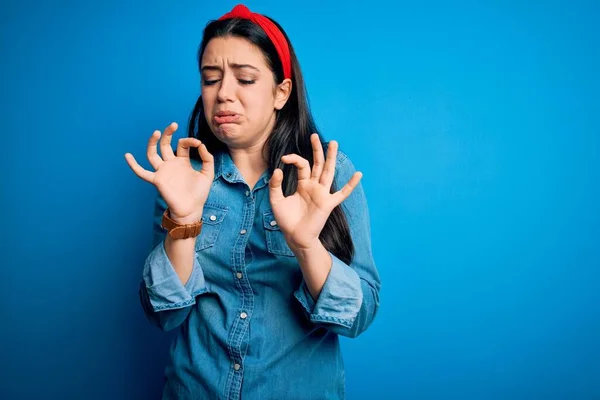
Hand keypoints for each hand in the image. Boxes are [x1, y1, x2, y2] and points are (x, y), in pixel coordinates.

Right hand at [124, 122, 214, 222]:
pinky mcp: (157, 180)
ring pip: (152, 154)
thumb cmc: (199, 193)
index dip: (190, 141)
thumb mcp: (208, 173)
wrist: (192, 209)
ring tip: (157, 132)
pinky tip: (127, 156)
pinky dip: (133, 165)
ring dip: (153, 143)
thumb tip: (200, 144)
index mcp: (183, 161)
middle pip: (165, 145)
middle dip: (168, 134)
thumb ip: (207, 158)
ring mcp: (163, 172)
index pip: (182, 145)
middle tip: (173, 124)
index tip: (198, 143)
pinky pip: (142, 172)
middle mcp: (171, 164)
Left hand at [268, 134, 361, 249]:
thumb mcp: (276, 200)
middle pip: (318, 164)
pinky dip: (350, 185)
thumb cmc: (286, 220)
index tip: (284, 158)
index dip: (293, 159)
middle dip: (316, 150)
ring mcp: (322, 194)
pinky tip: (358, 174)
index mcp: (303, 184)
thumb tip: (278, 169)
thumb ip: (275, 185)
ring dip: (331, 158)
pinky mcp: (328, 204)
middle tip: (314, 136)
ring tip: (334, 143)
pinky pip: (342, 193)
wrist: (295, 237)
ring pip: (328, 172)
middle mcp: (314, 186)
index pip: (302, 165)